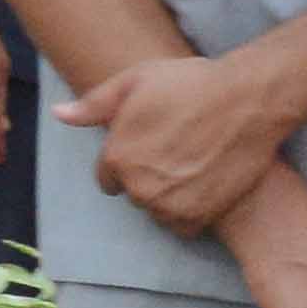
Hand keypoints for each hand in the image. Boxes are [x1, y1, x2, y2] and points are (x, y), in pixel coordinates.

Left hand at [67, 46, 301, 238]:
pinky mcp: (200, 217)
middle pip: (134, 193)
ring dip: (168, 195)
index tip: (150, 142)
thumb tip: (58, 114)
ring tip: (192, 164)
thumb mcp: (134, 81)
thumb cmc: (190, 84)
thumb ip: (93, 104)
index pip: (108, 177)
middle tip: (176, 147)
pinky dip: (190, 211)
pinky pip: (182, 226)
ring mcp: (170, 206)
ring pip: (157, 210)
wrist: (248, 101)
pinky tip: (203, 184)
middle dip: (147, 176)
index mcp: (117, 158)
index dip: (127, 158)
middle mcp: (139, 188)